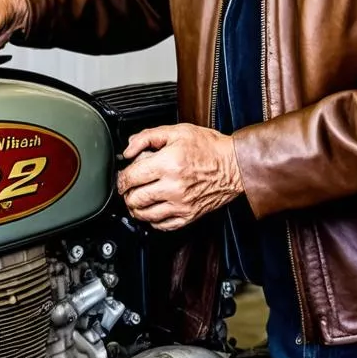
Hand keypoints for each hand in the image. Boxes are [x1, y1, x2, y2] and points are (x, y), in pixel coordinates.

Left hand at [116, 124, 244, 231]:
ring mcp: (181, 204)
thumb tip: (128, 149)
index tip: (123, 177)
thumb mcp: (177, 131)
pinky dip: (152, 220)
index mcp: (168, 164)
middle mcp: (174, 187)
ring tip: (137, 200)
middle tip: (128, 189)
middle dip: (126, 194)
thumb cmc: (209, 148)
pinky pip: (163, 225)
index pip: (131, 177)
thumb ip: (148, 137)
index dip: (121, 178)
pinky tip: (153, 209)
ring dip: (136, 209)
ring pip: (145, 215)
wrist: (235, 165)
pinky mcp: (189, 215)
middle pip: (135, 199)